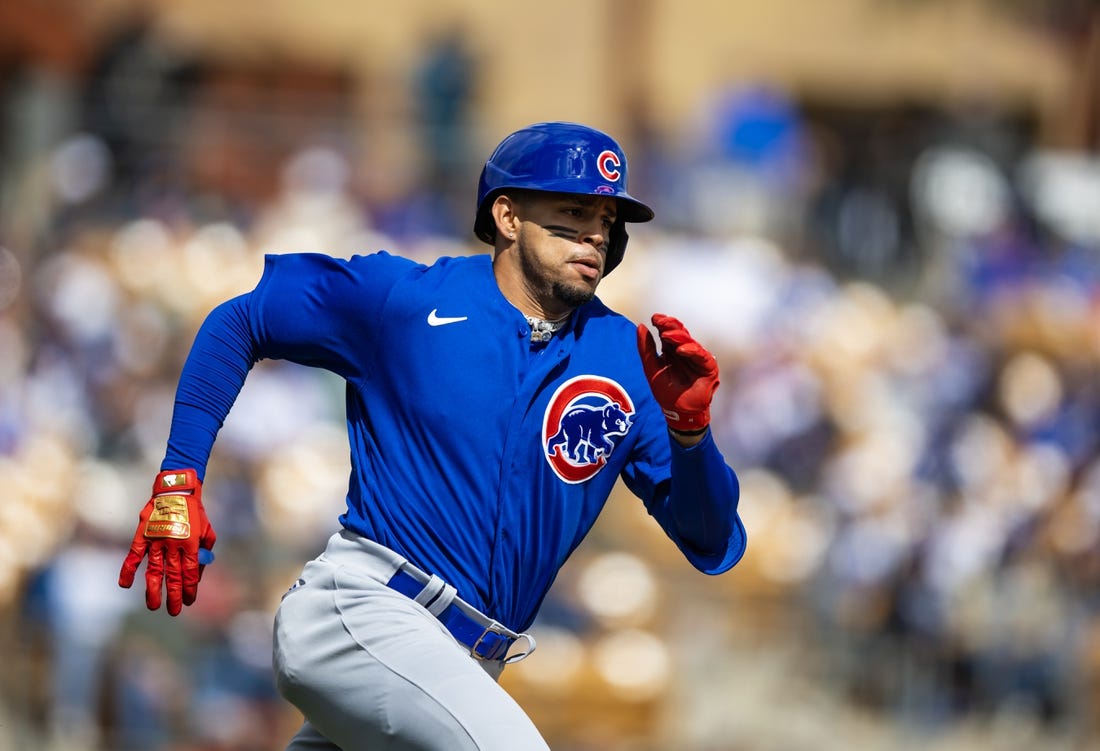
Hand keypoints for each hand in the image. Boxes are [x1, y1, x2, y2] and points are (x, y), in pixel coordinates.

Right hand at [119, 469, 215, 615]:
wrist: (175, 490)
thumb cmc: (194, 511)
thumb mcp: (207, 529)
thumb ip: (205, 548)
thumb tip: (201, 568)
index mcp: (191, 543)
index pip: (190, 572)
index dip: (189, 588)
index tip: (189, 600)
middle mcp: (174, 544)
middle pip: (173, 576)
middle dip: (174, 596)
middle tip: (173, 611)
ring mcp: (157, 541)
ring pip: (154, 571)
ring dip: (153, 590)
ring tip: (154, 606)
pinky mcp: (142, 536)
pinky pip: (133, 556)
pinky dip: (127, 570)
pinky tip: (125, 585)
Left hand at [637, 313, 719, 434]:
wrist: (678, 412)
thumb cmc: (666, 391)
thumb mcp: (651, 368)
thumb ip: (646, 349)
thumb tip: (641, 326)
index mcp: (672, 350)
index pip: (668, 332)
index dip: (662, 323)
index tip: (654, 318)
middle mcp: (686, 351)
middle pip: (680, 333)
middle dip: (670, 326)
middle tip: (660, 321)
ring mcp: (698, 358)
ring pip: (690, 342)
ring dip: (679, 337)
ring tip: (667, 335)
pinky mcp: (709, 367)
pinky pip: (701, 355)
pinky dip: (691, 351)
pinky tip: (681, 349)